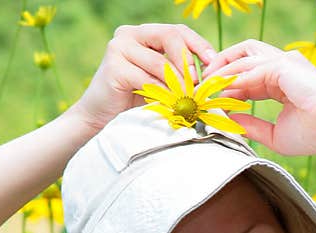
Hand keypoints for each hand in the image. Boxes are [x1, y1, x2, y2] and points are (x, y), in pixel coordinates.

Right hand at [68, 23, 216, 131]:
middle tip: (198, 84)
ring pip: (160, 61)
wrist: (101, 119)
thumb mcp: (161, 82)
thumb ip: (178, 71)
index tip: (214, 63)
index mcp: (144, 34)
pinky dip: (162, 92)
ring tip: (186, 98)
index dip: (199, 45)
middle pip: (170, 36)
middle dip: (188, 61)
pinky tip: (169, 103)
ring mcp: (119, 47)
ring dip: (177, 83)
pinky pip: (147, 78)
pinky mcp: (113, 66)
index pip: (178, 31)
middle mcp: (129, 34)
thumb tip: (210, 74)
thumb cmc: (134, 102)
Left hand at [201, 39, 315, 155]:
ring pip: (242, 57)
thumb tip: (228, 120)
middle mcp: (283, 66)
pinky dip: (230, 78)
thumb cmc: (314, 134)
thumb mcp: (274, 135)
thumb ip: (251, 126)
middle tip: (203, 85)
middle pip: (243, 55)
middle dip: (220, 66)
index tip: (211, 99)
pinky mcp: (282, 64)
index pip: (248, 76)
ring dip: (221, 71)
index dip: (228, 86)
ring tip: (205, 87)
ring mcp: (283, 61)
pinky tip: (218, 90)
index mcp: (283, 81)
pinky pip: (248, 68)